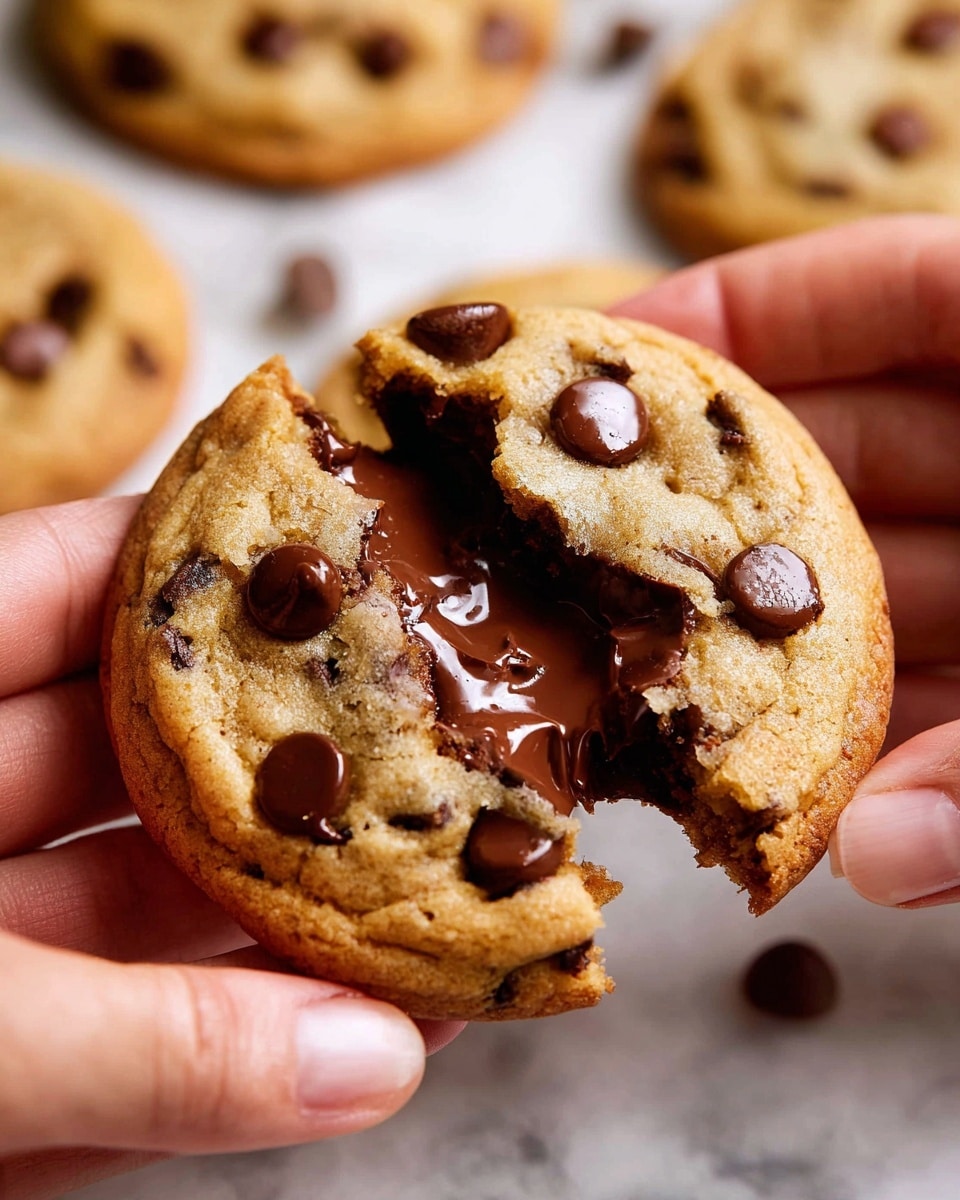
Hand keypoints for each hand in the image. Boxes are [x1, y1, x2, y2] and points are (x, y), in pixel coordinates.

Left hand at [0, 497, 463, 1199]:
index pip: (71, 580)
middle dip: (300, 754)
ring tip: (449, 899)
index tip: (362, 554)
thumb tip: (373, 1059)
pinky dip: (228, 1051)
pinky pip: (121, 1044)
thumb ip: (132, 1045)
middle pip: (147, 746)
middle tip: (448, 740)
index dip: (212, 555)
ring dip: (295, 918)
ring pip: (154, 905)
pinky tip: (358, 1040)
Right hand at [613, 214, 959, 909]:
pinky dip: (875, 742)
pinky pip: (945, 690)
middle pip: (854, 448)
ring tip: (640, 684)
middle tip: (578, 545)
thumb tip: (868, 860)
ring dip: (767, 647)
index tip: (599, 360)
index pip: (899, 287)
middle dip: (714, 503)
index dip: (746, 308)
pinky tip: (790, 804)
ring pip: (879, 588)